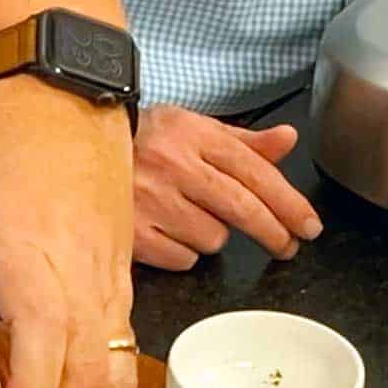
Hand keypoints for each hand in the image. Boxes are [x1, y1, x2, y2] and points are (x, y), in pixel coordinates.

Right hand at [132, 105, 321, 269]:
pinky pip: (182, 258)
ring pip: (212, 239)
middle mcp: (176, 168)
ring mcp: (152, 203)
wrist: (79, 149)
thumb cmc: (144, 141)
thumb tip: (287, 141)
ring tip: (193, 219)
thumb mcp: (194, 128)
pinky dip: (183, 252)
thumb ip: (242, 140)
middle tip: (287, 247)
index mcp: (196, 137)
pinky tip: (171, 235)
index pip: (256, 173)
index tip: (308, 226)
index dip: (288, 203)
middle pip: (243, 209)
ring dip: (213, 236)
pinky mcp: (133, 234)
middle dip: (274, 232)